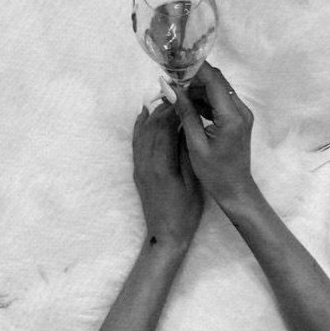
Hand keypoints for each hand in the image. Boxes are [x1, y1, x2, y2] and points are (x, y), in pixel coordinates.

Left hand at [132, 101, 203, 246]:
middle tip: (179, 95)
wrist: (166, 235)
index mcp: (161, 165)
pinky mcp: (137, 170)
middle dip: (165, 107)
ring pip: (142, 131)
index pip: (165, 127)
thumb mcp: (193, 183)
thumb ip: (187, 154)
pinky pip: (136, 141)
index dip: (174, 109)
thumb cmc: (185, 213)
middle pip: (152, 125)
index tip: (186, 97)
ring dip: (153, 113)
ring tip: (166, 100)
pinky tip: (145, 114)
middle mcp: (145, 162)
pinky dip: (140, 125)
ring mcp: (139, 166)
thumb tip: (185, 127)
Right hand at [171, 61, 256, 210]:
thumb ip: (185, 112)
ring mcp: (241, 114)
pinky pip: (220, 101)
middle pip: (216, 81)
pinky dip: (204, 100)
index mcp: (232, 116)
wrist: (235, 191)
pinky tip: (188, 106)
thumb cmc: (216, 174)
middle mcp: (241, 110)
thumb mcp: (196, 144)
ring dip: (197, 90)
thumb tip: (169, 88)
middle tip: (171, 83)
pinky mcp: (238, 119)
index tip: (174, 67)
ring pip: (217, 90)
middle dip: (193, 79)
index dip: (193, 69)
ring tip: (176, 96)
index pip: (213, 80)